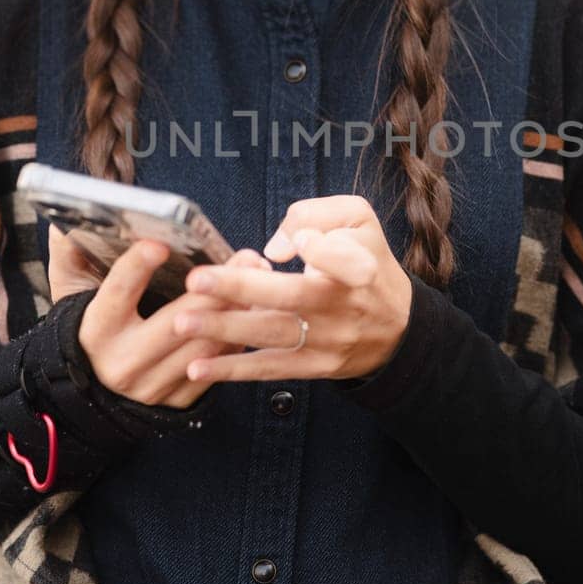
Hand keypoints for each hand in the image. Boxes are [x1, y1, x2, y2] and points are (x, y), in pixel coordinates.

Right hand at [49, 230, 273, 410]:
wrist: (91, 391)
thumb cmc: (89, 327)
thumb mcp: (69, 292)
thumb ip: (70, 254)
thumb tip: (69, 219)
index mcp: (96, 331)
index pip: (118, 294)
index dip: (137, 267)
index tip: (160, 242)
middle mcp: (123, 363)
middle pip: (177, 323)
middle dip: (215, 288)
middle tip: (244, 257)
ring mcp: (152, 387)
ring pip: (204, 347)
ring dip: (236, 311)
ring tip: (258, 279)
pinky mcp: (176, 401)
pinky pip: (216, 368)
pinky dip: (237, 338)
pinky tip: (252, 311)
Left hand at [175, 194, 413, 383]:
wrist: (399, 329)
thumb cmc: (368, 261)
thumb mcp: (358, 221)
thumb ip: (317, 214)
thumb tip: (274, 248)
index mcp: (359, 266)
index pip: (345, 259)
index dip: (322, 250)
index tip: (300, 240)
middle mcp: (342, 305)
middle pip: (291, 297)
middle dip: (240, 288)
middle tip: (196, 280)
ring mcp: (327, 340)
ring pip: (272, 335)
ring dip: (225, 329)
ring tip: (183, 322)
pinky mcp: (312, 366)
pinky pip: (268, 369)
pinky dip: (232, 369)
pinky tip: (197, 366)